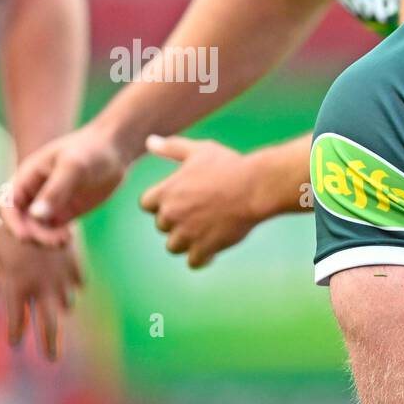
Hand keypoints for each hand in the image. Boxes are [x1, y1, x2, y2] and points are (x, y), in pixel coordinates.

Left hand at [0, 222, 83, 361]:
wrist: (42, 209)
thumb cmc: (9, 232)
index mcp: (16, 287)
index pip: (16, 321)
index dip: (14, 334)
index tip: (15, 343)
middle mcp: (41, 289)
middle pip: (48, 325)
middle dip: (50, 345)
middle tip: (52, 360)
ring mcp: (61, 279)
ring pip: (65, 306)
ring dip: (58, 310)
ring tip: (54, 311)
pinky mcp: (75, 268)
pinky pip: (76, 284)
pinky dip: (71, 287)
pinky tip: (67, 284)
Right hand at [7, 123, 128, 239]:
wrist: (114, 150)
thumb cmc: (91, 150)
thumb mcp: (73, 167)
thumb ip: (55, 190)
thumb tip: (36, 216)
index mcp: (27, 177)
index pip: (7, 205)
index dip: (12, 222)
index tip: (25, 236)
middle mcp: (33, 193)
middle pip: (20, 222)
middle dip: (32, 235)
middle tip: (56, 240)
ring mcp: (49, 204)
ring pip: (36, 230)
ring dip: (44, 240)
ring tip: (65, 240)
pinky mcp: (65, 212)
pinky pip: (52, 231)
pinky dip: (56, 239)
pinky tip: (67, 238)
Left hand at [139, 135, 264, 267]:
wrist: (256, 187)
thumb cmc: (230, 166)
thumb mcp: (200, 150)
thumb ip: (172, 148)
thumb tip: (149, 141)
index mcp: (166, 192)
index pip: (147, 205)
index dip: (162, 204)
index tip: (181, 200)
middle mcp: (172, 214)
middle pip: (162, 226)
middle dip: (178, 222)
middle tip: (201, 214)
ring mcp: (187, 233)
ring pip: (174, 247)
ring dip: (188, 242)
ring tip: (207, 232)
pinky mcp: (205, 248)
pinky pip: (193, 262)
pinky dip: (202, 257)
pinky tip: (214, 249)